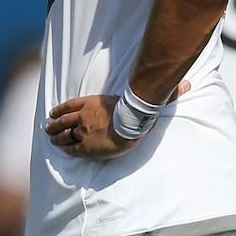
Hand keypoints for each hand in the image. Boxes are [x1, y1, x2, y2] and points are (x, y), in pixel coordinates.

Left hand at [45, 81, 190, 158]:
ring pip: (62, 133)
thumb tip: (188, 85)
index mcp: (91, 102)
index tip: (53, 111)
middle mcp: (83, 116)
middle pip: (62, 120)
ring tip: (49, 138)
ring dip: (54, 136)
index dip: (60, 109)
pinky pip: (70, 148)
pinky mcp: (85, 146)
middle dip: (53, 124)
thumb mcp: (142, 98)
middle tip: (47, 128)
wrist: (131, 125)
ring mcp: (82, 131)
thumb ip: (162, 92)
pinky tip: (61, 150)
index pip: (70, 104)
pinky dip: (64, 148)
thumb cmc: (136, 112)